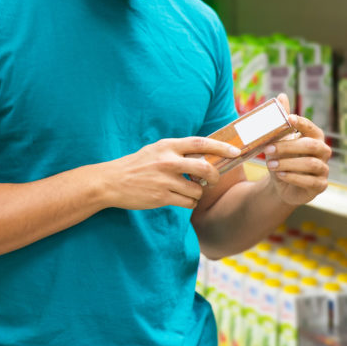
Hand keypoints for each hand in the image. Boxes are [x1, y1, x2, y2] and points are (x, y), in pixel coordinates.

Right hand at [103, 137, 241, 209]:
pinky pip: (188, 202)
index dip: (221, 146)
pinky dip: (189, 202)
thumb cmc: (135, 165)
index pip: (201, 143)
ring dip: (198, 193)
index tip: (236, 151)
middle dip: (215, 175)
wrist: (111, 182)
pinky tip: (181, 199)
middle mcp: (168, 161)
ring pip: (197, 189)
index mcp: (167, 146)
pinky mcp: (161, 197)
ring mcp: (165, 180)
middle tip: (213, 179)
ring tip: (188, 191)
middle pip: (205, 167)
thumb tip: (204, 154)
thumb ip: (177, 151)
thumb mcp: (155, 150)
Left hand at [264, 93, 330, 206]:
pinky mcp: (320, 185)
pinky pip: (310, 181)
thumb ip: (281, 120)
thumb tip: (282, 95)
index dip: (301, 123)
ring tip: (270, 164)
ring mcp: (324, 169)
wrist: (280, 184)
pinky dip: (293, 177)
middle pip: (311, 145)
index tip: (288, 118)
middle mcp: (323, 151)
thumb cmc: (282, 158)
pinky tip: (280, 175)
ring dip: (287, 163)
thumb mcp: (278, 140)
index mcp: (314, 137)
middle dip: (288, 146)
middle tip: (269, 149)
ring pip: (310, 164)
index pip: (311, 127)